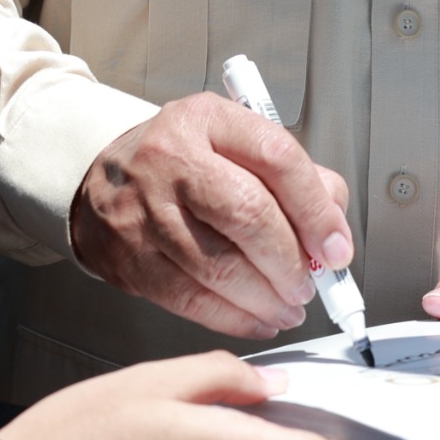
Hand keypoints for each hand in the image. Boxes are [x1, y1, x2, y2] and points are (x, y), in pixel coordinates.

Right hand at [71, 92, 352, 339]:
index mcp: (207, 120)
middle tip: (310, 284)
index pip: (277, 158)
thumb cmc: (180, 163)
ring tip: (288, 305)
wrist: (102, 180)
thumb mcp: (234, 143)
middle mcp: (171, 159)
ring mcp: (146, 210)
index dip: (316, 211)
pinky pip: (191, 300)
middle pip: (248, 215)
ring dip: (267, 299)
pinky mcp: (131, 258)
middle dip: (291, 262)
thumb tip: (332, 228)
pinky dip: (234, 319)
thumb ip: (293, 177)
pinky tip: (256, 318)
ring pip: (221, 267)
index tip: (336, 248)